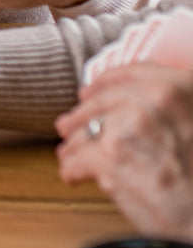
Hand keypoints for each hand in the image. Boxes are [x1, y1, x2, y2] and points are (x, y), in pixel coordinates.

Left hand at [55, 64, 192, 240]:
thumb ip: (172, 111)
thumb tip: (134, 106)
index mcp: (181, 88)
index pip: (134, 72)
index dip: (107, 82)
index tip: (91, 91)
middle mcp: (155, 100)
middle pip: (102, 101)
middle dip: (81, 116)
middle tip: (67, 124)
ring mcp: (129, 126)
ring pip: (86, 129)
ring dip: (74, 143)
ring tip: (69, 153)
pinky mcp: (110, 157)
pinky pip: (78, 158)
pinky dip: (73, 169)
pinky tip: (73, 175)